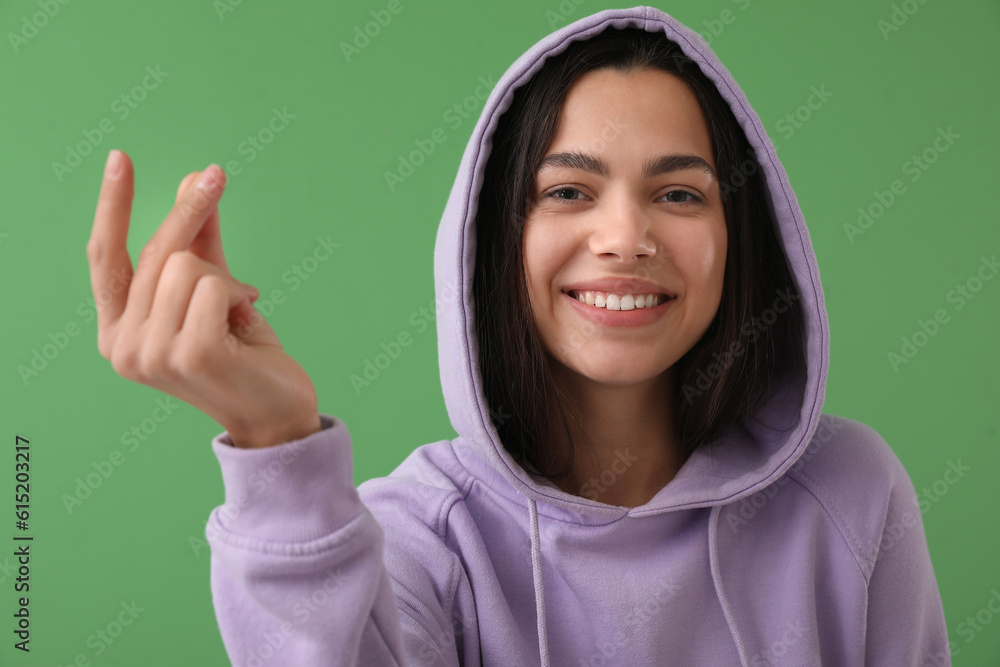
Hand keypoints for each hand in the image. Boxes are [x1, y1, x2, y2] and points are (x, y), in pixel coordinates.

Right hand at [88, 150, 320, 447]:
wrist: (277, 411)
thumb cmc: (243, 353)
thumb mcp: (214, 290)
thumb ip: (200, 242)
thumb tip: (193, 179)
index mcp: (117, 332)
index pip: (104, 258)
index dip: (111, 206)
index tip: (121, 157)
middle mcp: (122, 347)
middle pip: (153, 252)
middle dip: (190, 209)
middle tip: (218, 174)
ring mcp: (152, 355)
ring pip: (186, 265)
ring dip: (224, 278)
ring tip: (238, 307)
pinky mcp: (190, 354)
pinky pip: (212, 284)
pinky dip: (237, 291)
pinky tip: (247, 315)